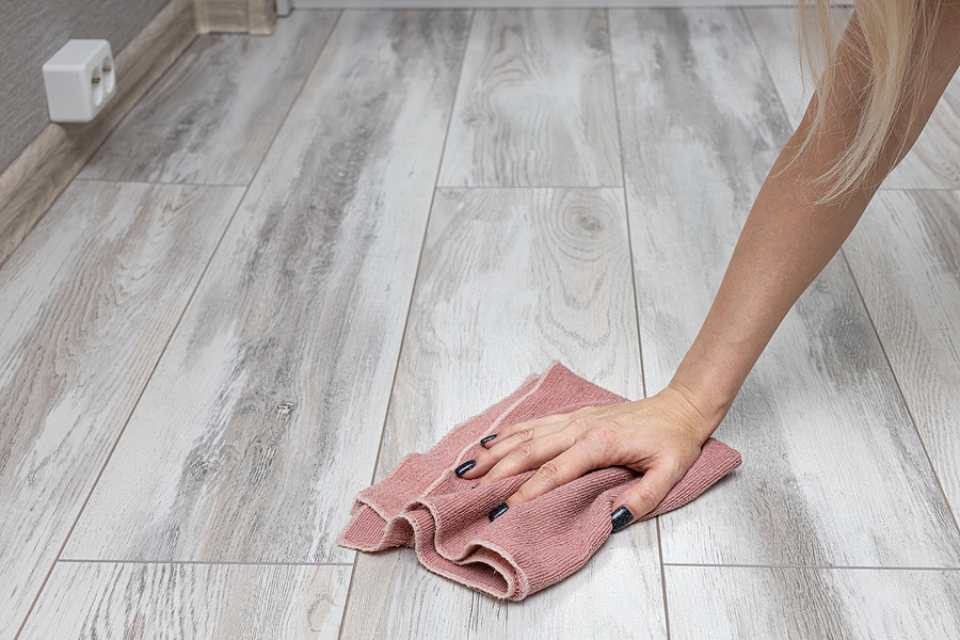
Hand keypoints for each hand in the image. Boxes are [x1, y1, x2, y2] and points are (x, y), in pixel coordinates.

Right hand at [455, 384, 717, 531]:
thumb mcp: (670, 474)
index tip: (505, 509)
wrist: (679, 407)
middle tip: (471, 489)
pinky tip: (491, 442)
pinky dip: (509, 433)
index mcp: (600, 444)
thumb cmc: (673, 442)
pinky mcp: (574, 416)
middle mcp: (580, 428)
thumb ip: (643, 498)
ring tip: (469, 468)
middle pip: (531, 450)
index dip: (529, 491)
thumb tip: (612, 518)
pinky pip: (535, 423)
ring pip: (527, 435)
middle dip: (499, 471)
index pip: (556, 471)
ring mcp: (574, 419)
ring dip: (496, 452)